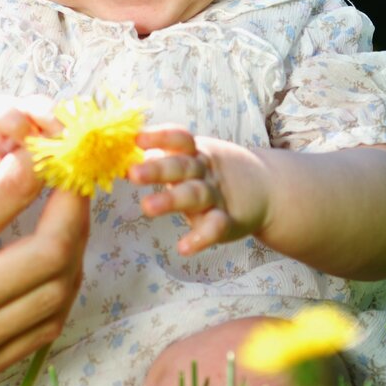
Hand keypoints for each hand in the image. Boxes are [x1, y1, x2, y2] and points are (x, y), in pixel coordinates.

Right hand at [0, 150, 89, 385]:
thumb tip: (17, 169)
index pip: (5, 200)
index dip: (37, 167)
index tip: (48, 150)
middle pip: (50, 256)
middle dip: (74, 210)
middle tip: (76, 184)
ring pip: (56, 297)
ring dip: (74, 252)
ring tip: (67, 221)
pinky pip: (40, 331)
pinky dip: (56, 293)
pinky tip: (50, 265)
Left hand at [128, 126, 271, 255]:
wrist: (267, 189)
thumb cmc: (209, 172)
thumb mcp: (188, 160)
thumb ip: (157, 158)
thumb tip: (117, 158)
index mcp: (193, 152)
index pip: (178, 138)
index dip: (159, 137)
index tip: (136, 139)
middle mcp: (204, 171)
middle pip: (181, 166)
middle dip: (157, 169)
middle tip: (133, 173)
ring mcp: (216, 195)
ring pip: (195, 194)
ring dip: (171, 200)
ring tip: (147, 207)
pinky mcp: (228, 222)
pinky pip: (215, 227)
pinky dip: (201, 238)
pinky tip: (183, 249)